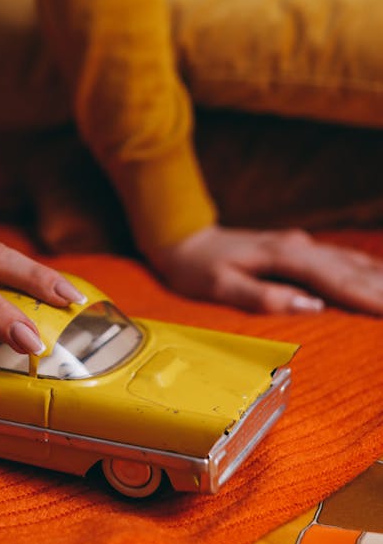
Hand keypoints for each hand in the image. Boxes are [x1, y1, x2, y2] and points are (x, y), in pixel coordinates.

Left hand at [150, 224, 382, 315]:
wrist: (180, 237)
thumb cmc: (196, 268)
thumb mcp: (220, 286)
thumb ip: (262, 296)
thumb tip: (308, 306)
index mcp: (283, 257)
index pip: (336, 281)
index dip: (370, 297)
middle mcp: (297, 247)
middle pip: (352, 270)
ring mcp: (300, 246)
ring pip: (351, 263)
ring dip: (380, 278)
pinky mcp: (297, 250)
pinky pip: (341, 261)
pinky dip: (366, 270)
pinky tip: (380, 277)